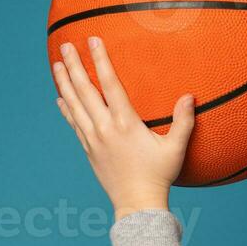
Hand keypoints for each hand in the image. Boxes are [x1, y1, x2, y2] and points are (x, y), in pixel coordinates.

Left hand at [52, 36, 196, 219]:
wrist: (137, 204)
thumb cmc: (159, 176)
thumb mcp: (175, 148)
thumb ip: (183, 121)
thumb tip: (190, 96)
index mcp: (125, 123)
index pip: (110, 84)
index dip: (100, 61)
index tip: (93, 41)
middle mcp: (105, 128)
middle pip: (85, 90)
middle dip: (74, 66)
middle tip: (65, 46)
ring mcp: (93, 139)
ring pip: (74, 105)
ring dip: (64, 83)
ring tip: (56, 64)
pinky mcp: (88, 150)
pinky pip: (74, 123)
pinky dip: (66, 109)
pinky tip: (60, 98)